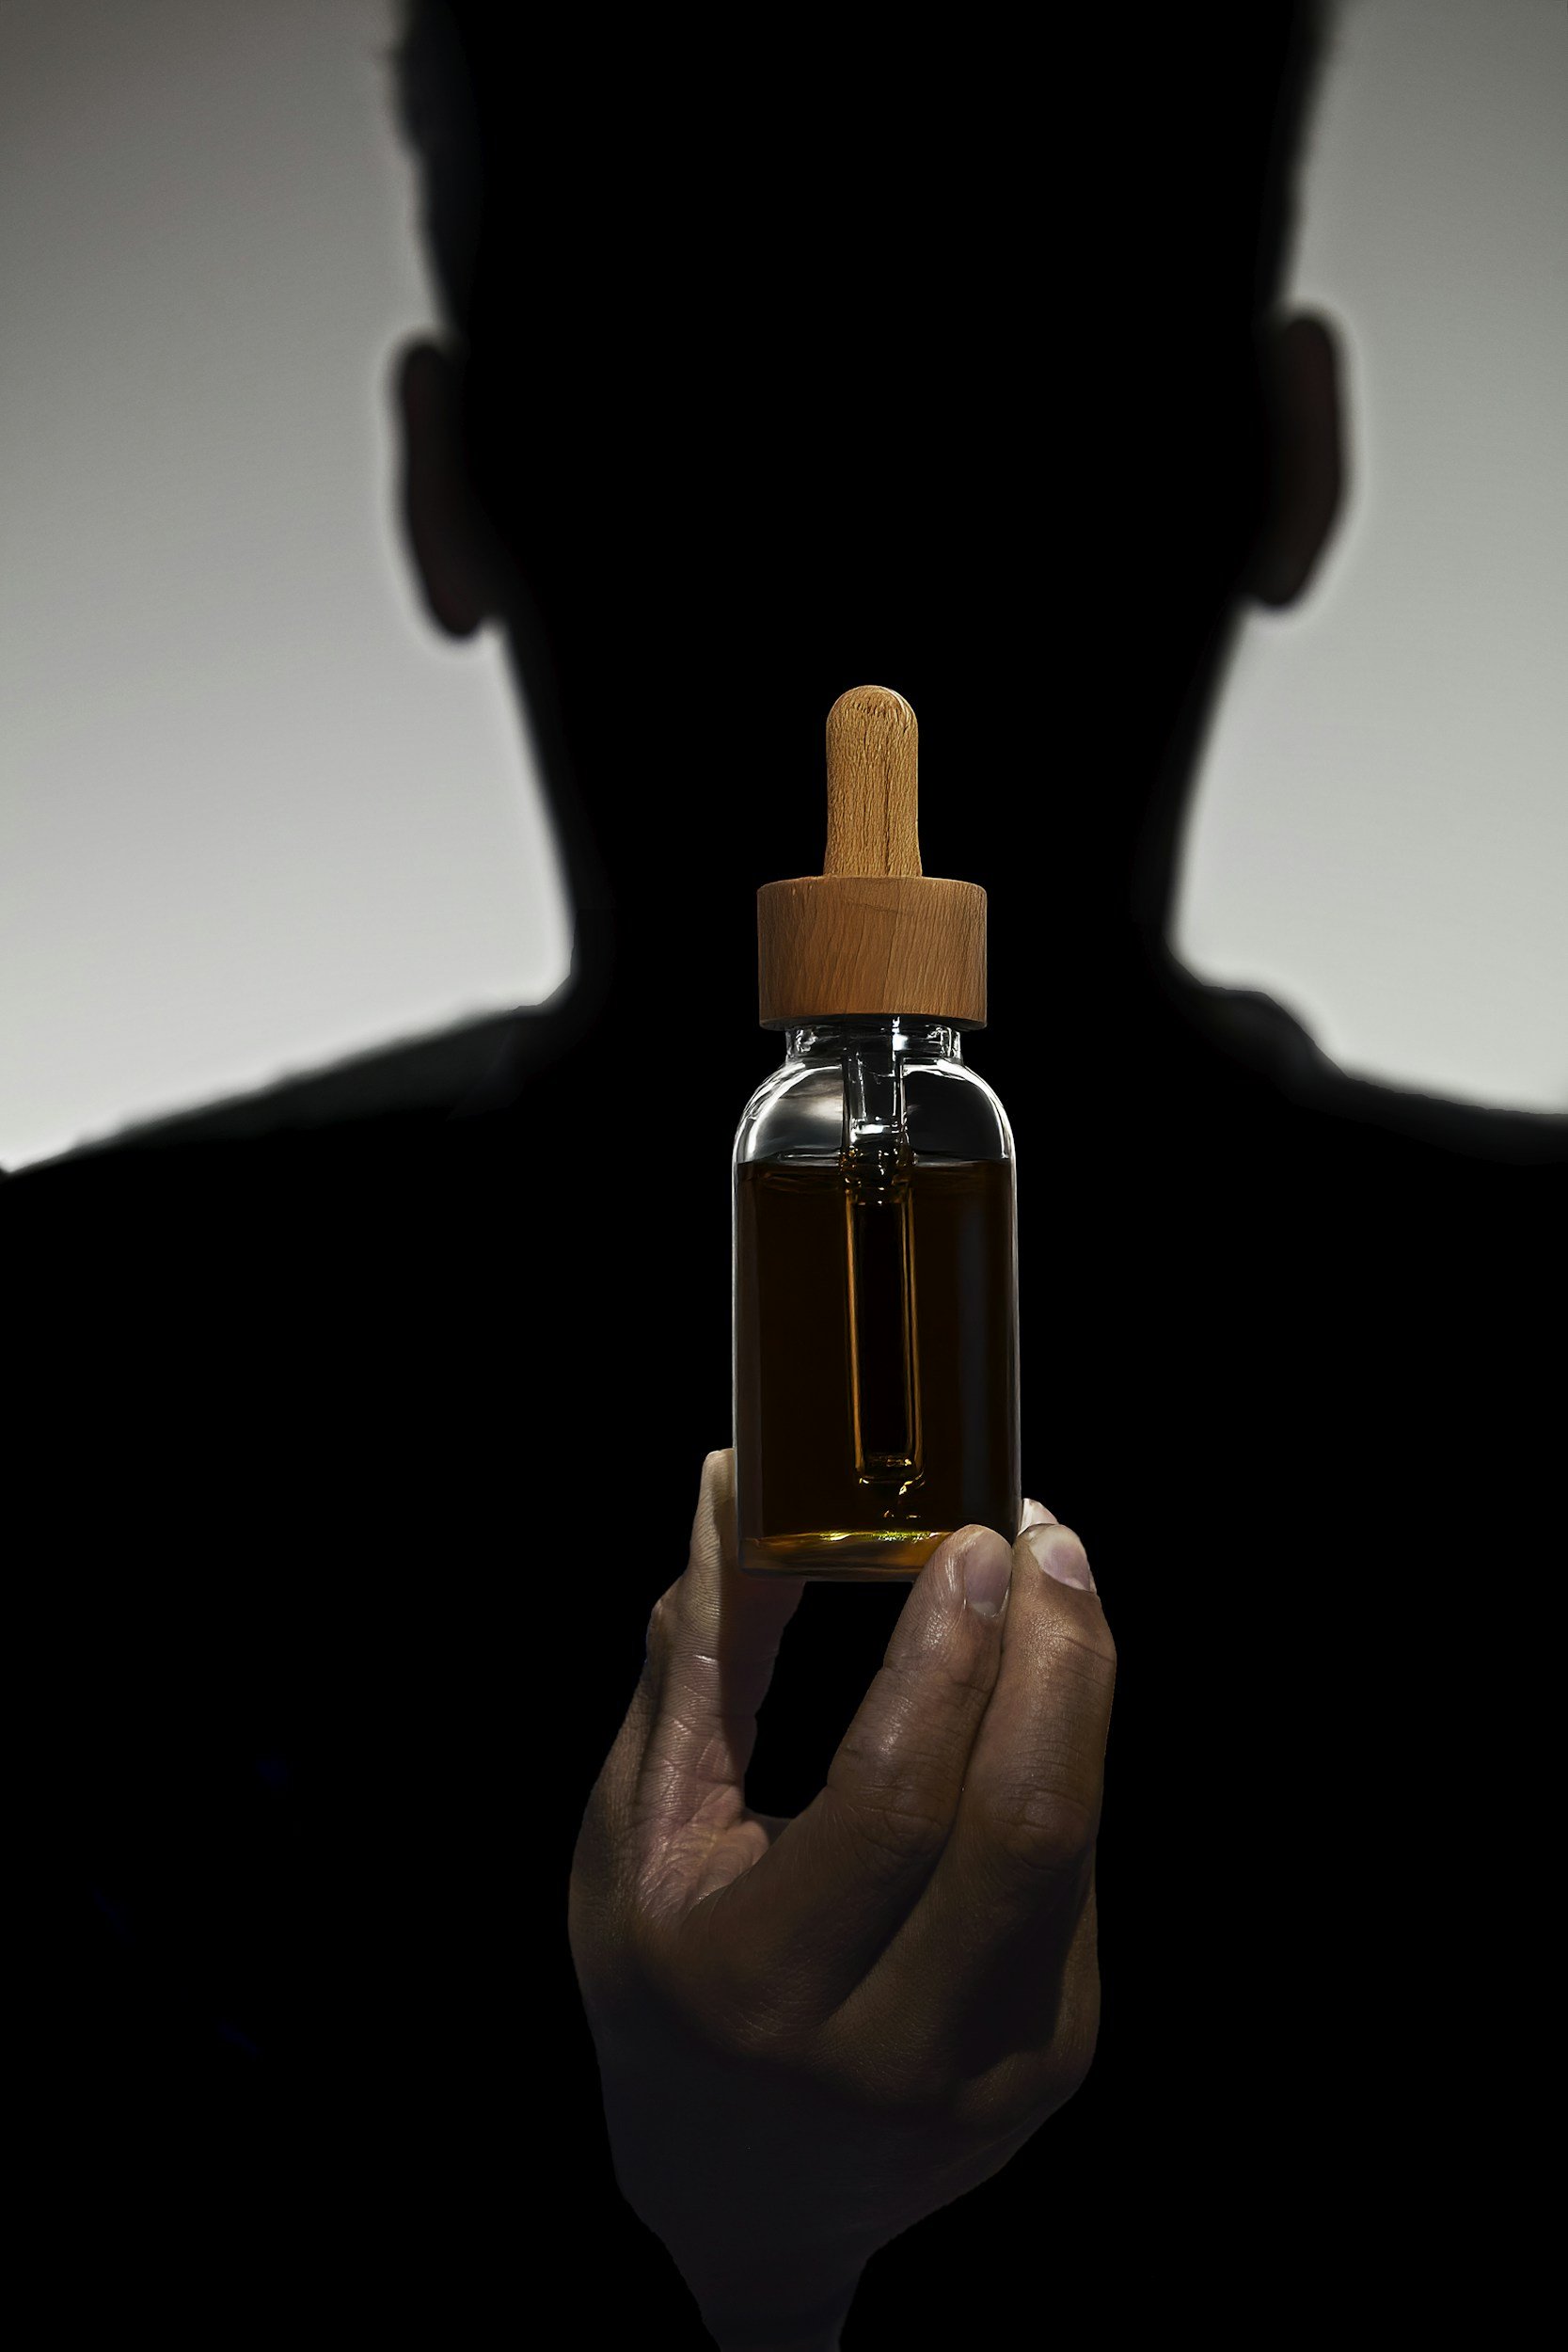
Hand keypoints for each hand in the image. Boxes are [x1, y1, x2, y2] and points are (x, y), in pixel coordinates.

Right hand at [569, 1451, 1114, 2348]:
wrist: (746, 2207)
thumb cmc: (665, 1988)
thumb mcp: (640, 1830)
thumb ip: (700, 1656)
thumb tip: (732, 1483)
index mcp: (757, 1983)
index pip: (892, 1800)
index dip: (949, 1659)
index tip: (973, 1540)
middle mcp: (888, 2045)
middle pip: (1025, 1820)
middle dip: (1055, 1653)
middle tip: (1042, 1535)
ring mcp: (991, 2070)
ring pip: (1073, 1844)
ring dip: (1078, 1694)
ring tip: (1051, 1587)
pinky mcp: (1054, 2064)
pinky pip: (1077, 1883)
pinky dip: (1062, 1768)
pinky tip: (1029, 1706)